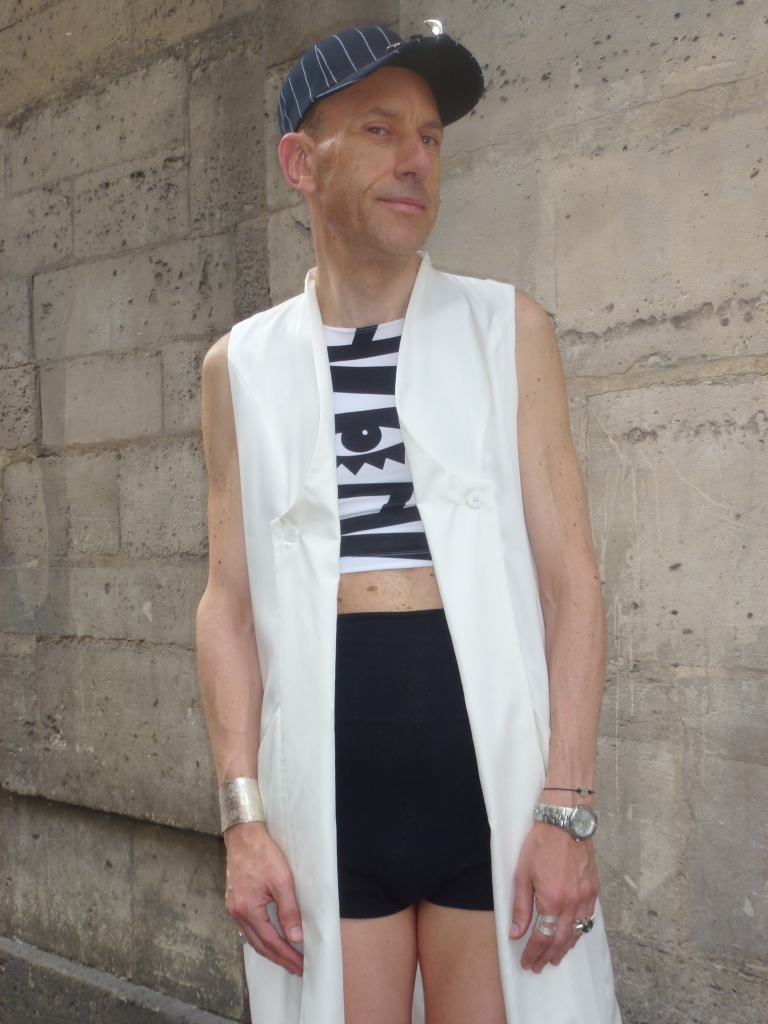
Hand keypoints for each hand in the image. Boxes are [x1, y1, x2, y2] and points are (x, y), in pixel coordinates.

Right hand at [224, 821, 303, 975]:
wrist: (243, 835)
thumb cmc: (263, 854)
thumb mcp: (282, 881)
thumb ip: (289, 911)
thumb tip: (296, 937)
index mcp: (248, 910)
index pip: (271, 942)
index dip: (288, 955)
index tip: (302, 965)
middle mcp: (237, 913)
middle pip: (260, 945)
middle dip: (280, 958)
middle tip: (297, 968)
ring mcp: (233, 908)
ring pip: (252, 938)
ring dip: (270, 950)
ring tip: (286, 958)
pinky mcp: (234, 901)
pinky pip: (247, 927)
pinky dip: (260, 937)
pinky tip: (269, 938)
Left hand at [509, 821, 598, 972]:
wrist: (566, 822)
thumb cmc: (541, 844)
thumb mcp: (522, 873)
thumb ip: (520, 906)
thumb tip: (516, 932)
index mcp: (553, 900)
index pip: (543, 937)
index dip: (534, 952)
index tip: (527, 961)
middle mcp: (573, 903)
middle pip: (561, 940)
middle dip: (548, 956)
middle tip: (538, 966)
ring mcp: (586, 896)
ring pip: (577, 933)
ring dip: (565, 948)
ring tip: (554, 957)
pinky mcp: (594, 889)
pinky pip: (588, 919)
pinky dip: (578, 932)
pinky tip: (571, 935)